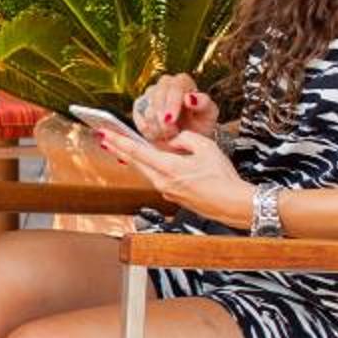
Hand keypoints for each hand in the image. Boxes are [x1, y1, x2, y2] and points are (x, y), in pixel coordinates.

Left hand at [90, 126, 253, 226]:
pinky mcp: (173, 197)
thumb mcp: (206, 147)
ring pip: (145, 171)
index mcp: (169, 168)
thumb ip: (184, 138)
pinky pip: (157, 179)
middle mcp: (163, 182)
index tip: (103, 133)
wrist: (234, 204)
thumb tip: (172, 140)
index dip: (118, 141)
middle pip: (135, 162)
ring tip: (121, 148)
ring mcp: (167, 192)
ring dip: (133, 159)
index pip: (136, 152)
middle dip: (118, 149)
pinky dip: (149, 168)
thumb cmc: (223, 178)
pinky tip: (150, 162)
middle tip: (104, 138)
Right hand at [132, 72, 218, 144]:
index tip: (171, 120)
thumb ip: (204, 103)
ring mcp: (150, 95)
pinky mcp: (139, 108)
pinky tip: (159, 136)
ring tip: (170, 136)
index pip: (174, 87)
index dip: (171, 103)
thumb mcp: (209, 114)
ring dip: (156, 126)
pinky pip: (138, 119)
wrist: (189, 137)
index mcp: (183, 81)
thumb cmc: (201, 123)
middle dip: (161, 116)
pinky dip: (148, 130)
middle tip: (170, 132)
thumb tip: (190, 98)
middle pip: (156, 95)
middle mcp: (164, 84)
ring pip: (146, 109)